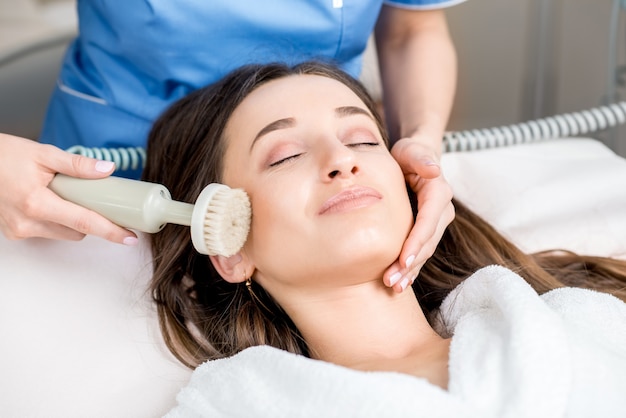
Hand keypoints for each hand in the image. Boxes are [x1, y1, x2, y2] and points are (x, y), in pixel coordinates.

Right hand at [0, 133, 137, 243]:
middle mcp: (27, 222)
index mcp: (37, 203)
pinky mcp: (13, 233)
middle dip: (89, 218)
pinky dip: (54, 220)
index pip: (84, 222)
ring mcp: (18, 230)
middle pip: (77, 231)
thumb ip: (77, 165)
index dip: (111, 231)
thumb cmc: (3, 155)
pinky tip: (46, 201)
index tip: (130, 238)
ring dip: (71, 219)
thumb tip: (108, 170)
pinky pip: (47, 231)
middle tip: (94, 198)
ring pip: (63, 233)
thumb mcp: (43, 154)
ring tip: (61, 194)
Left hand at [383, 135, 454, 292]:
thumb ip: (420, 158)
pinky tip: (401, 283)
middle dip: (411, 264)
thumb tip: (434, 170)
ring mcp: (436, 223)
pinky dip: (411, 268)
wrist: (414, 159)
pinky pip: (421, 252)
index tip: (404, 260)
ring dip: (411, 271)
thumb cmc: (408, 154)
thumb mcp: (411, 151)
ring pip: (425, 251)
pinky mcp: (427, 231)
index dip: (417, 242)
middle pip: (427, 242)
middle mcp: (442, 211)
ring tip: (394, 287)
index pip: (428, 221)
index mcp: (438, 193)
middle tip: (391, 281)